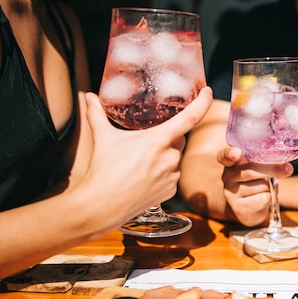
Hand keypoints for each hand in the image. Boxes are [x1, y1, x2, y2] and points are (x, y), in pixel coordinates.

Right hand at [80, 87, 211, 222]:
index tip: (208, 91)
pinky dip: (163, 172)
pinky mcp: (171, 192)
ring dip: (165, 155)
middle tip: (149, 140)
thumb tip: (89, 96)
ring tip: (140, 162)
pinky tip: (144, 176)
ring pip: (175, 158)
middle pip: (179, 138)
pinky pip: (172, 175)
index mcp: (158, 140)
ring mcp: (172, 176)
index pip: (190, 117)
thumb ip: (97, 114)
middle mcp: (170, 157)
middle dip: (168, 136)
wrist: (100, 206)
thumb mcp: (102, 138)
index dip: (203, 102)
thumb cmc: (102, 171)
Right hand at [217, 147, 292, 226]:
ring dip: (270, 186)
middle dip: (273, 169)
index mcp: (231, 163)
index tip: (236, 153)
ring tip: (263, 189)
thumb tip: (284, 165)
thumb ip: (261, 162)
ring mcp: (231, 194)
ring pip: (262, 185)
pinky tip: (262, 199)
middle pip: (251, 170)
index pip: (225, 156)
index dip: (230, 153)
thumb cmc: (253, 183)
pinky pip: (264, 198)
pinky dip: (269, 197)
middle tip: (288, 168)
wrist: (245, 208)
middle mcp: (227, 177)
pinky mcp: (239, 208)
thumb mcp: (254, 169)